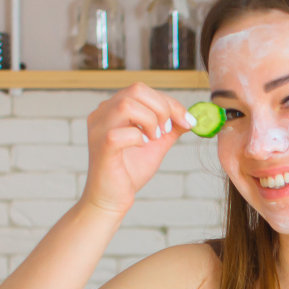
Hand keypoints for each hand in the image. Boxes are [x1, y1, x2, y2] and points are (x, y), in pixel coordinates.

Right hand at [80, 82, 197, 216]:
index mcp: (113, 109)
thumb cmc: (129, 172)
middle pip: (136, 89)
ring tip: (154, 139)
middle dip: (162, 108)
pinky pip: (122, 133)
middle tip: (168, 130)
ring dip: (150, 121)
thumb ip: (170, 128)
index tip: (187, 120)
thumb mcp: (155, 144)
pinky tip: (142, 147)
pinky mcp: (102, 147)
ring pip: (127, 105)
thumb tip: (189, 117)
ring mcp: (99, 129)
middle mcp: (102, 113)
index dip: (170, 102)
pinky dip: (139, 138)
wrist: (112, 199)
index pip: (143, 90)